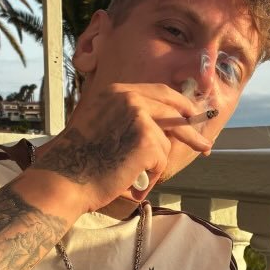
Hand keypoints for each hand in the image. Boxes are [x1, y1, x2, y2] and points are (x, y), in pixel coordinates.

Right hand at [32, 82, 211, 211]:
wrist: (65, 178)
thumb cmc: (78, 159)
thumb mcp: (99, 123)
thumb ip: (126, 117)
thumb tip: (159, 125)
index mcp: (117, 92)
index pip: (160, 92)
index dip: (179, 104)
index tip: (190, 115)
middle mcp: (129, 98)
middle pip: (174, 109)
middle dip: (191, 128)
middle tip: (204, 145)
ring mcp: (139, 116)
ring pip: (166, 140)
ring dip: (154, 161)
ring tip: (130, 172)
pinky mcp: (147, 138)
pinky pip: (161, 158)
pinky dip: (150, 172)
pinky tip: (129, 176)